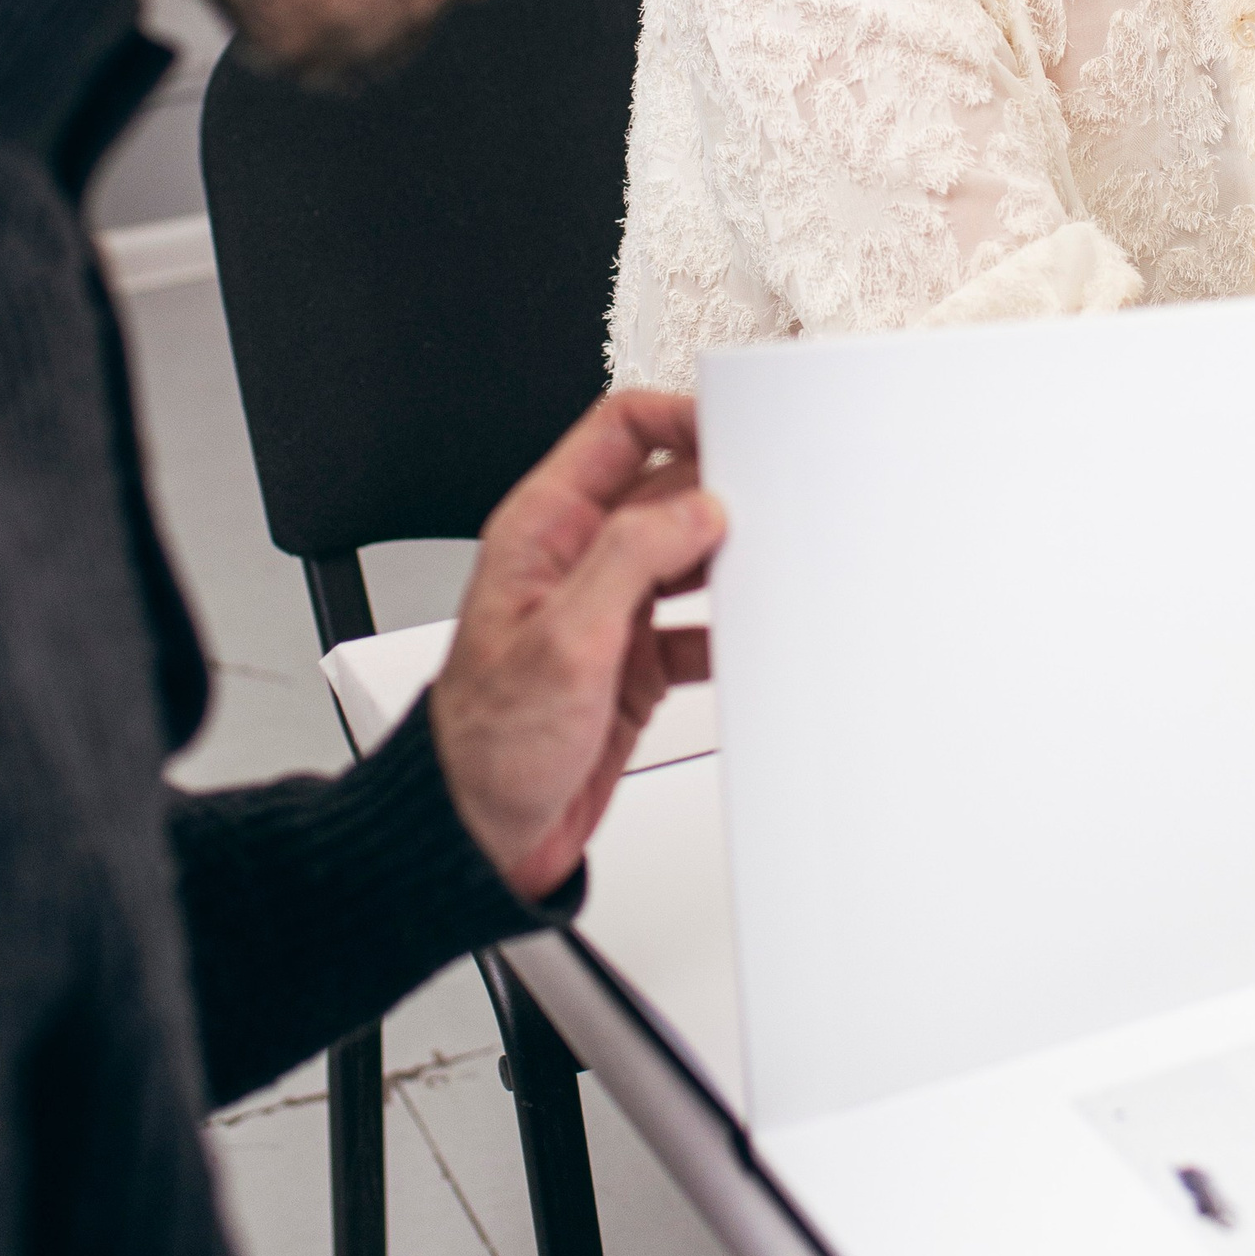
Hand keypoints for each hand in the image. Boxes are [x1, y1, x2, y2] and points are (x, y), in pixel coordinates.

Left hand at [426, 391, 722, 897]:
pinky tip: (747, 643)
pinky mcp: (635, 663)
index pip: (620, 431)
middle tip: (771, 507)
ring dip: (732, 564)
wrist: (483, 837)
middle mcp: (578, 561)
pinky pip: (697, 626)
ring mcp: (609, 611)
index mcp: (544, 529)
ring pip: (689, 557)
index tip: (737, 434)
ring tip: (769, 572)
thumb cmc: (487, 745)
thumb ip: (630, 560)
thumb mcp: (563, 641)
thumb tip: (697, 507)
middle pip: (667, 490)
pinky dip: (728, 632)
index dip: (681, 419)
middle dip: (722, 494)